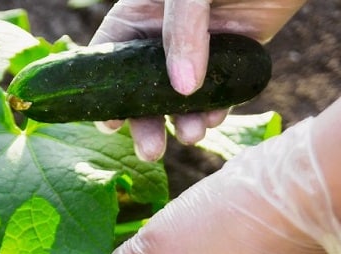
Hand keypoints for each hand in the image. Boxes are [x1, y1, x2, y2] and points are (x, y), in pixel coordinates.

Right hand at [92, 0, 306, 160]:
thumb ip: (182, 32)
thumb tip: (183, 90)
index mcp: (141, 14)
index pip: (110, 57)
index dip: (106, 94)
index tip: (111, 126)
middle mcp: (164, 36)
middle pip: (143, 89)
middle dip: (147, 123)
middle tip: (151, 151)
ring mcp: (200, 49)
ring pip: (182, 98)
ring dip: (184, 122)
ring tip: (193, 136)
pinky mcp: (233, 58)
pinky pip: (219, 94)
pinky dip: (216, 110)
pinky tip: (215, 117)